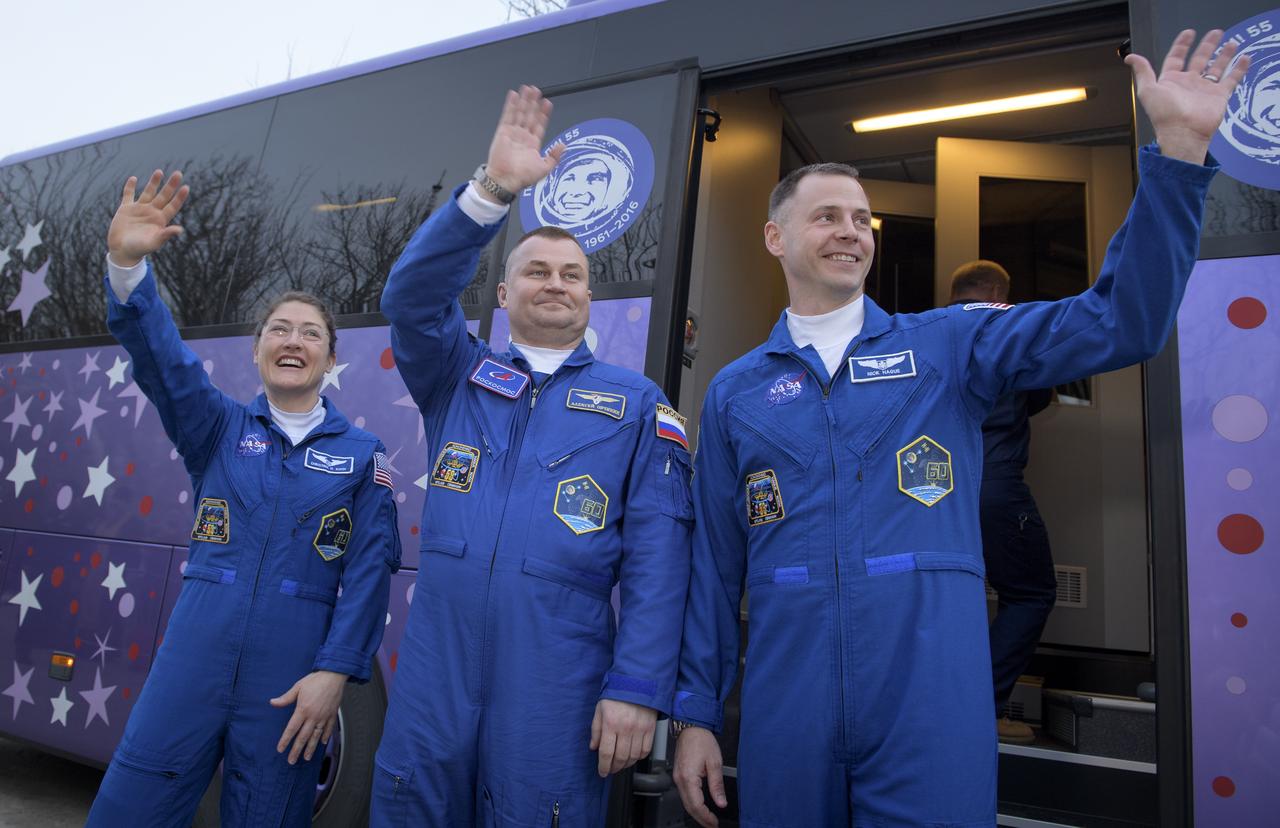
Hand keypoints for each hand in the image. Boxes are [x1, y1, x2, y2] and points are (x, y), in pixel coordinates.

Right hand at [107, 170, 189, 266]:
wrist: (122, 251)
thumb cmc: (140, 249)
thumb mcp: (154, 242)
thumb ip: (165, 235)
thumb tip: (179, 229)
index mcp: (160, 220)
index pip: (172, 206)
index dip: (179, 197)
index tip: (186, 187)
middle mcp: (151, 212)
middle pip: (163, 196)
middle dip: (170, 185)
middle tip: (179, 173)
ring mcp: (139, 209)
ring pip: (148, 192)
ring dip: (154, 182)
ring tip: (159, 172)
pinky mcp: (125, 209)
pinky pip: (128, 195)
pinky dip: (130, 187)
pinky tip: (134, 179)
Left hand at [270, 670, 346, 764]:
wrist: (334, 675)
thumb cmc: (315, 680)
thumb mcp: (298, 687)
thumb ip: (285, 698)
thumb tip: (272, 702)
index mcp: (303, 709)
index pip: (292, 729)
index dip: (285, 740)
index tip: (280, 749)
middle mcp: (314, 716)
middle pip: (303, 737)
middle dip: (296, 750)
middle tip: (291, 760)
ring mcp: (324, 716)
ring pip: (316, 736)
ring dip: (310, 748)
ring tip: (306, 757)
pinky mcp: (332, 714)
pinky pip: (329, 729)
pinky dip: (325, 736)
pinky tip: (322, 743)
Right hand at [482, 85, 565, 200]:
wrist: (506, 180)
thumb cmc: (522, 177)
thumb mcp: (545, 168)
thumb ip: (554, 156)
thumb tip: (563, 145)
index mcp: (533, 144)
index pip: (540, 124)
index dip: (544, 113)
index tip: (547, 103)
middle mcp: (523, 137)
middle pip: (530, 115)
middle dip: (534, 103)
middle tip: (537, 91)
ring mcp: (513, 133)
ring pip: (520, 112)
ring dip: (524, 100)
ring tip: (528, 89)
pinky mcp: (503, 131)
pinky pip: (507, 115)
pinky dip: (510, 104)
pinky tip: (514, 95)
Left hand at [589, 699, 656, 776]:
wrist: (637, 682)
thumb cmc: (616, 694)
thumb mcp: (600, 709)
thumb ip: (596, 730)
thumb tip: (594, 747)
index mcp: (611, 724)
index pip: (606, 753)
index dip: (603, 766)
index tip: (602, 772)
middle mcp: (626, 728)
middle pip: (620, 758)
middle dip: (614, 768)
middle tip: (611, 770)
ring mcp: (640, 729)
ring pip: (633, 757)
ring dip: (626, 765)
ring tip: (621, 765)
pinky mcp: (650, 729)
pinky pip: (646, 750)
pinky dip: (639, 757)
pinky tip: (634, 756)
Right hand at [672, 726, 727, 827]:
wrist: (691, 727)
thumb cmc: (702, 740)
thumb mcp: (715, 762)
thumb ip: (717, 785)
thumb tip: (721, 802)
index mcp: (688, 777)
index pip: (696, 805)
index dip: (706, 817)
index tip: (715, 822)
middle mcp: (680, 779)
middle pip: (689, 806)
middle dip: (701, 818)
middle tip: (712, 825)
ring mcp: (677, 777)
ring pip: (685, 802)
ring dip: (696, 812)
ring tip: (708, 819)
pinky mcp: (679, 775)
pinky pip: (684, 794)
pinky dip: (692, 803)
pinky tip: (700, 806)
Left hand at [1125, 29, 1250, 163]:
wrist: (1183, 133)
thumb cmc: (1163, 115)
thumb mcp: (1148, 90)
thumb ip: (1142, 72)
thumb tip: (1130, 57)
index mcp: (1171, 81)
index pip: (1176, 58)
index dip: (1182, 45)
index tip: (1189, 33)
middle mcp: (1188, 84)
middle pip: (1199, 59)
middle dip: (1207, 46)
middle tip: (1216, 33)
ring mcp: (1204, 89)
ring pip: (1217, 67)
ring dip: (1224, 55)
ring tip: (1232, 43)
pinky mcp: (1219, 96)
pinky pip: (1231, 79)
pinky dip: (1238, 69)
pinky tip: (1244, 58)